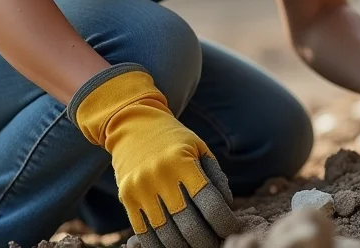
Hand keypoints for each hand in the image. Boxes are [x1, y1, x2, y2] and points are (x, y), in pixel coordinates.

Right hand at [68, 63, 238, 247]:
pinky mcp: (127, 198)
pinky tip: (174, 246)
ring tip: (196, 246)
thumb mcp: (198, 147)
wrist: (133, 124)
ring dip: (185, 247)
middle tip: (216, 244)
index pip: (211, 204)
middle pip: (190, 226)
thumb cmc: (172, 139)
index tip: (232, 230)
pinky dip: (160, 247)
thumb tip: (227, 207)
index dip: (225, 223)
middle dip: (207, 242)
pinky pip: (144, 235)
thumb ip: (215, 176)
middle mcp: (161, 176)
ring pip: (167, 236)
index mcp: (184, 162)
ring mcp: (141, 189)